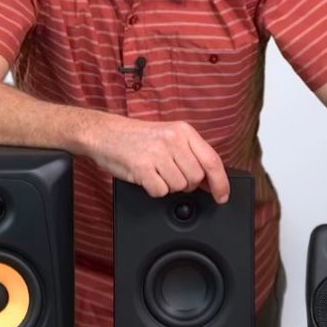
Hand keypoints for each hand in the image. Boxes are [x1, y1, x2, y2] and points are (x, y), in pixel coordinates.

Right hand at [86, 115, 229, 202]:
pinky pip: (160, 191)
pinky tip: (146, 177)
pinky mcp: (142, 167)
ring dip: (168, 186)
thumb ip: (191, 154)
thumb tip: (210, 180)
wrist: (104, 133)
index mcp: (184, 131)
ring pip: (179, 187)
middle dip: (186, 184)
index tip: (222, 196)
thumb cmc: (137, 137)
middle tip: (169, 173)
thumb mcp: (169, 137)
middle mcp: (173, 140)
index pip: (212, 161)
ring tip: (155, 172)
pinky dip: (154, 190)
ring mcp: (157, 153)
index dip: (221, 183)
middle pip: (195, 178)